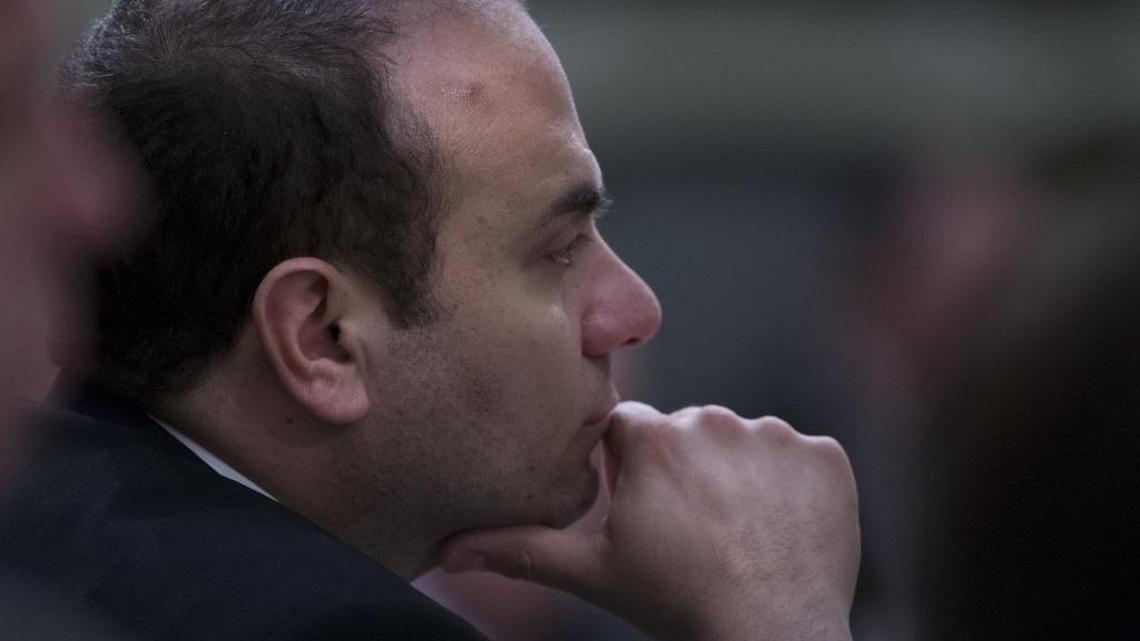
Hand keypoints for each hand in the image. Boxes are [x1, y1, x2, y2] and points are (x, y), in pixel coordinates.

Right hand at [439, 402, 859, 640]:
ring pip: (744, 444)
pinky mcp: (826, 456)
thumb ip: (519, 548)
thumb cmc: (677, 604)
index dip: (630, 470)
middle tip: (691, 531)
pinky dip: (793, 487)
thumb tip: (445, 550)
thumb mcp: (592, 574)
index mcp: (652, 438)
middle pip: (687, 434)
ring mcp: (776, 435)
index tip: (643, 508)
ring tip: (737, 534)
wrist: (773, 637)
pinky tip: (781, 529)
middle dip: (685, 471)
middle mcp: (713, 420)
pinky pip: (801, 459)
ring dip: (740, 477)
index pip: (626, 430)